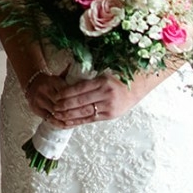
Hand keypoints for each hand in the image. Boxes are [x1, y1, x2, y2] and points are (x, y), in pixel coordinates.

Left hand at [43, 71, 165, 126]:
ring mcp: (109, 107)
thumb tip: (69, 75)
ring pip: (84, 113)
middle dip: (64, 106)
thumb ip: (90, 74)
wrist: (140, 85)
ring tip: (56, 117)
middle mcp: (106, 95)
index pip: (80, 89)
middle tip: (52, 108)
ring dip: (68, 116)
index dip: (66, 94)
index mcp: (103, 81)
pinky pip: (90, 119)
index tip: (55, 96)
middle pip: (80, 103)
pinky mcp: (110, 116)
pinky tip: (68, 122)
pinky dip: (78, 121)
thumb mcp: (105, 70)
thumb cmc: (120, 75)